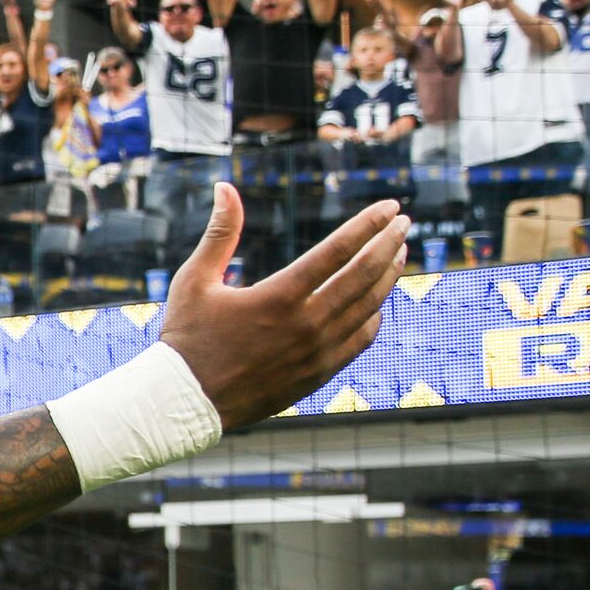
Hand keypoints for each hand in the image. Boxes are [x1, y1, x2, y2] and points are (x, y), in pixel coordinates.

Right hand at [154, 186, 406, 431]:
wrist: (186, 402)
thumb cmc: (186, 337)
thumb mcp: (194, 279)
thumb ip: (220, 232)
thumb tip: (224, 187)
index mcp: (278, 295)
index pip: (339, 250)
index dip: (369, 223)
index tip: (391, 206)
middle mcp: (305, 323)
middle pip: (364, 274)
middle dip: (390, 242)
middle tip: (404, 223)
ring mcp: (317, 351)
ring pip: (370, 306)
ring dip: (388, 275)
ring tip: (398, 254)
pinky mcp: (319, 373)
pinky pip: (361, 339)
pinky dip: (374, 315)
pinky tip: (375, 301)